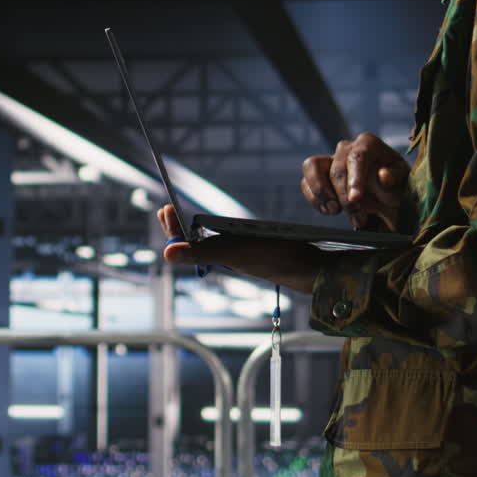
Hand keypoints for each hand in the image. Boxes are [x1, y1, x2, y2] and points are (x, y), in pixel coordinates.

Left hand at [156, 204, 323, 293]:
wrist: (312, 268)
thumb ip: (200, 253)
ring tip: (185, 218)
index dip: (172, 228)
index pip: (186, 243)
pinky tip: (223, 227)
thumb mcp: (233, 253)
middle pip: (195, 242)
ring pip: (210, 242)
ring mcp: (241, 254)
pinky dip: (219, 231)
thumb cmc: (274, 259)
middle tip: (166, 211)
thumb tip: (166, 254)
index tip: (164, 208)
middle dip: (179, 228)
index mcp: (216, 256)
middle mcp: (226, 257)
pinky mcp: (256, 251)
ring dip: (196, 231)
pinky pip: (230, 241)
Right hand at [301, 132, 407, 230]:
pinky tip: (329, 211)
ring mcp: (330, 160)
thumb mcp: (403, 183)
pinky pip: (306, 182)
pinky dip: (314, 198)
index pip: (358, 157)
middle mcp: (347, 148)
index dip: (355, 178)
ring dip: (320, 192)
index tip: (355, 199)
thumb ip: (395, 178)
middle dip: (344, 196)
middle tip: (358, 217)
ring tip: (334, 211)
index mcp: (369, 143)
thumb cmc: (396, 187)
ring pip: (312, 167)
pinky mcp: (318, 174)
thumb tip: (382, 175)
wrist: (387, 199)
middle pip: (337, 169)